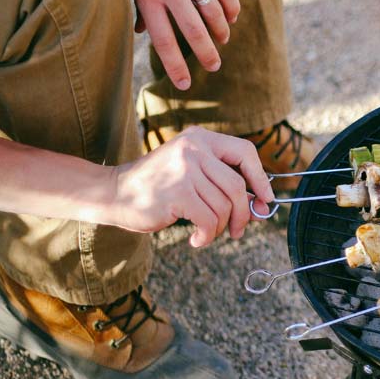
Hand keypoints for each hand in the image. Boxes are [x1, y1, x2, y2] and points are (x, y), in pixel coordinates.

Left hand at [111, 0, 239, 89]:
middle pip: (194, 32)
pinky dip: (231, 8)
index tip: (186, 84)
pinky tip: (231, 16)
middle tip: (214, 66)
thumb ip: (139, 4)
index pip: (163, 41)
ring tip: (222, 40)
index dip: (176, 66)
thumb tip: (142, 33)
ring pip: (213, 14)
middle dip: (207, 54)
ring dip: (221, 32)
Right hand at [111, 127, 272, 247]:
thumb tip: (259, 208)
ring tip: (207, 234)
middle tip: (239, 230)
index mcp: (200, 138)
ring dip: (221, 228)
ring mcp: (185, 169)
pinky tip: (197, 240)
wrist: (114, 193)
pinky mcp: (177, 192)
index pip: (245, 152)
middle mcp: (194, 148)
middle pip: (237, 185)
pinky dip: (208, 236)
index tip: (265, 200)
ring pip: (224, 206)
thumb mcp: (192, 175)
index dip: (260, 178)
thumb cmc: (157, 187)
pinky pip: (209, 220)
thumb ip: (222, 185)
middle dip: (243, 213)